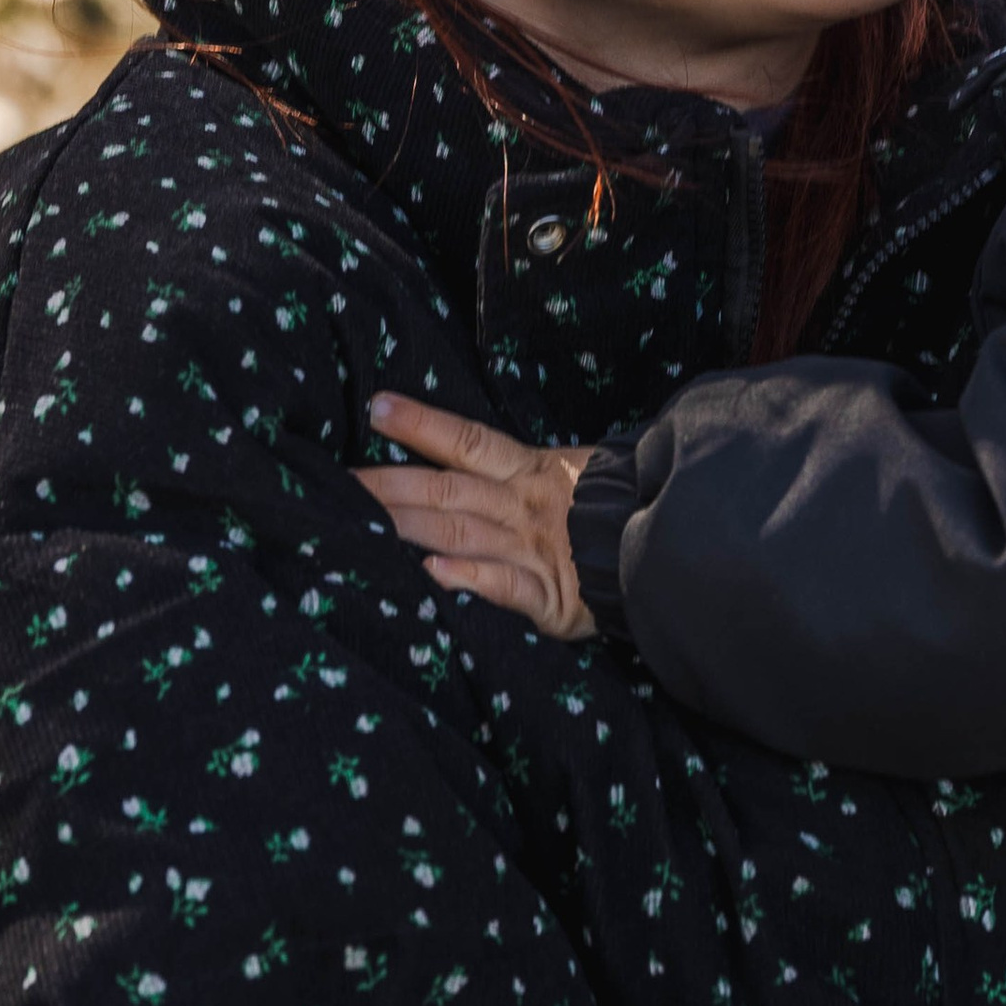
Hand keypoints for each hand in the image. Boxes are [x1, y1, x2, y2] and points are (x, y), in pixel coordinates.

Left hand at [356, 393, 595, 638]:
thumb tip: (466, 452)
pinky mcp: (550, 597)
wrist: (669, 547)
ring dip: (407, 528)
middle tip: (335, 481)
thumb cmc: (617, 508)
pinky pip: (504, 586)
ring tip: (358, 523)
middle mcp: (522, 507)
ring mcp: (532, 550)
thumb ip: (521, 469)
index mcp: (530, 472)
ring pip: (459, 533)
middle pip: (444, 490)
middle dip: (387, 486)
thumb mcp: (571, 473)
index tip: (378, 408)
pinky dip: (470, 578)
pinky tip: (433, 575)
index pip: (468, 442)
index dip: (422, 424)